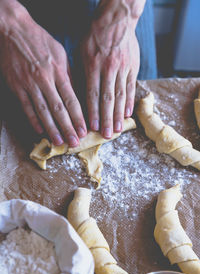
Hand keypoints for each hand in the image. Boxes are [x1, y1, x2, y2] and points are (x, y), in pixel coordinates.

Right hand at [0, 1, 86, 145]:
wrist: (13, 30)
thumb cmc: (40, 41)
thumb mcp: (60, 53)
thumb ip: (68, 75)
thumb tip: (75, 94)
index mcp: (58, 72)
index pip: (71, 100)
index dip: (78, 118)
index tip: (84, 131)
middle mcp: (45, 80)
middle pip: (58, 109)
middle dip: (67, 128)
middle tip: (74, 143)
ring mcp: (29, 84)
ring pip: (42, 111)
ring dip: (51, 129)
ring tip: (58, 142)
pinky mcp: (17, 86)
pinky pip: (26, 107)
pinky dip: (33, 120)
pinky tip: (39, 131)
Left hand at [81, 0, 143, 138]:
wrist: (117, 18)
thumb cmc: (95, 35)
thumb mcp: (82, 51)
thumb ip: (82, 72)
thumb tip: (80, 95)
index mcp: (93, 65)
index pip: (92, 94)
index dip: (93, 112)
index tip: (92, 127)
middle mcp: (109, 69)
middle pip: (107, 99)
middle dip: (107, 119)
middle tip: (107, 135)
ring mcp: (123, 68)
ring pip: (121, 96)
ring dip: (119, 115)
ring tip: (118, 130)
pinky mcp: (133, 67)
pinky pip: (131, 87)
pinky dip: (129, 102)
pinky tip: (128, 114)